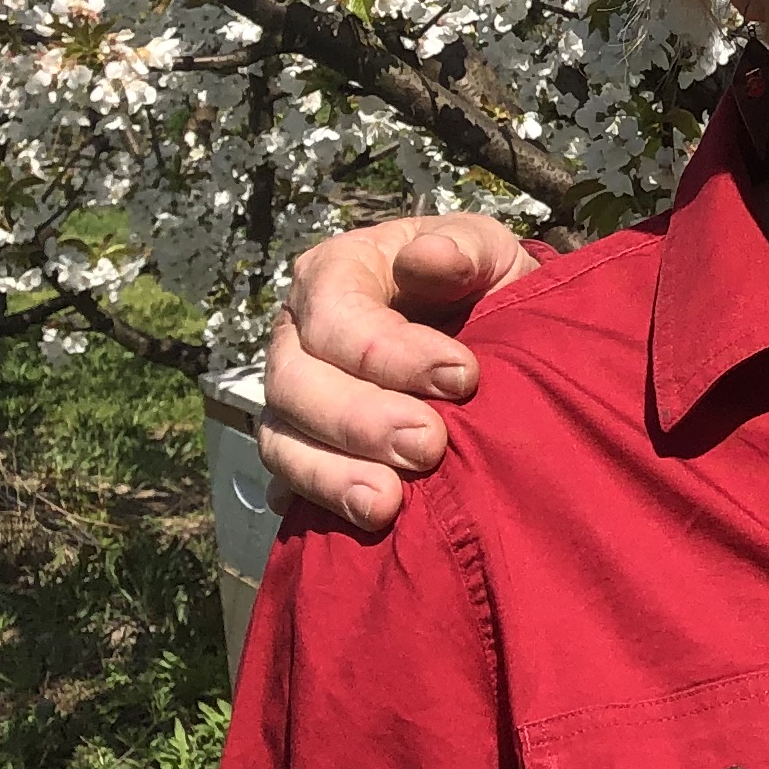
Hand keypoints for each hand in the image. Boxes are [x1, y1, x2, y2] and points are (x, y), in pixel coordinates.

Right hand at [258, 214, 538, 532]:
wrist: (486, 328)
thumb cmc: (477, 281)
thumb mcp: (485, 250)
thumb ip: (464, 248)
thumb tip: (429, 256)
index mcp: (333, 275)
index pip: (335, 315)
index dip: (390, 351)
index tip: (463, 376)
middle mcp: (298, 336)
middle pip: (296, 383)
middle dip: (361, 420)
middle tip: (429, 445)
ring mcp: (294, 397)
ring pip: (282, 440)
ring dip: (332, 476)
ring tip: (386, 505)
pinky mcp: (303, 447)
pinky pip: (292, 481)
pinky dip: (319, 501)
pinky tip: (355, 521)